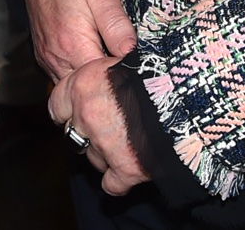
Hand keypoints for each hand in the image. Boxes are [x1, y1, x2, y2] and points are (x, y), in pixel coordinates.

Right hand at [17, 0, 133, 81]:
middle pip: (85, 89)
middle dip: (105, 84)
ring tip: (108, 63)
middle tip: (124, 68)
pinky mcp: (44, 56)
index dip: (120, 77)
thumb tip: (133, 54)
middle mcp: (56, 58)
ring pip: (72, 87)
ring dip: (90, 80)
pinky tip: (91, 58)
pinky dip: (77, 75)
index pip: (101, 81)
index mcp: (73, 46)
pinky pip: (62, 77)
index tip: (135, 69)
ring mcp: (47, 59)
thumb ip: (116, 25)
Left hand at [50, 55, 149, 195]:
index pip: (57, 106)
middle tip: (109, 127)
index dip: (69, 111)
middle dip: (89, 133)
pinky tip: (129, 170)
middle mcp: (87, 115)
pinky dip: (120, 180)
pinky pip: (112, 185)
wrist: (187, 93)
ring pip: (94, 158)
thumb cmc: (158, 69)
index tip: (77, 113)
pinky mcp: (126, 168)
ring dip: (107, 154)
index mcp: (82, 84)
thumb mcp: (122, 58)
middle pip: (74, 134)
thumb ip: (103, 73)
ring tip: (128, 142)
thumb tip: (101, 79)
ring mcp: (105, 144)